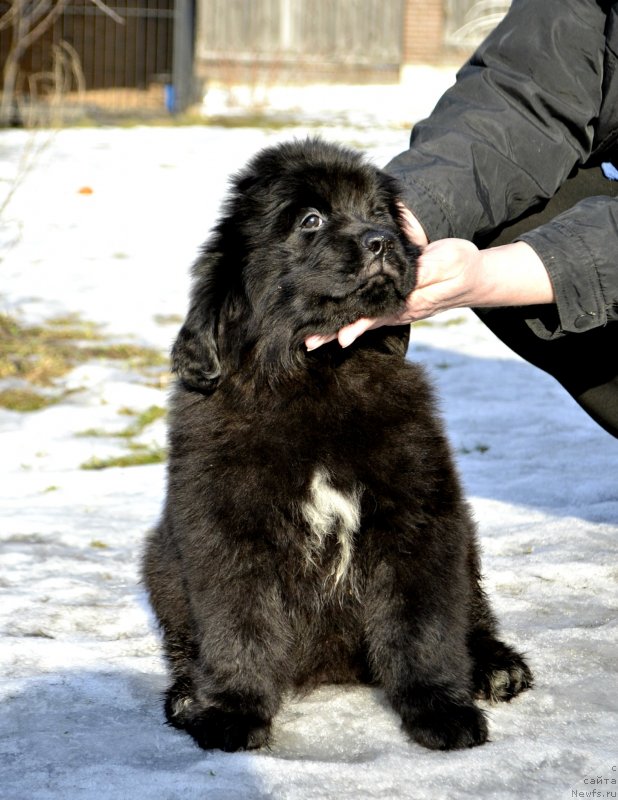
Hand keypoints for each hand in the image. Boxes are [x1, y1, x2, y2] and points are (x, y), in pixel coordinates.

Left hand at [305, 211, 554, 350]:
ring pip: (362, 321)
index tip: (339, 337)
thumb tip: (402, 276)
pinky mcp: (394, 304)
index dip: (357, 325)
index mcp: (409, 301)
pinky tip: (333, 326)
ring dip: (337, 330)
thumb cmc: (460, 267)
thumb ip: (424, 270)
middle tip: (309, 343)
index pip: (376, 316)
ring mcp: (396, 309)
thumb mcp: (446, 262)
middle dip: (335, 333)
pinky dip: (350, 321)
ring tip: (312, 340)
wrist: (474, 277)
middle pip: (362, 323)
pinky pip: (369, 315)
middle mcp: (398, 310)